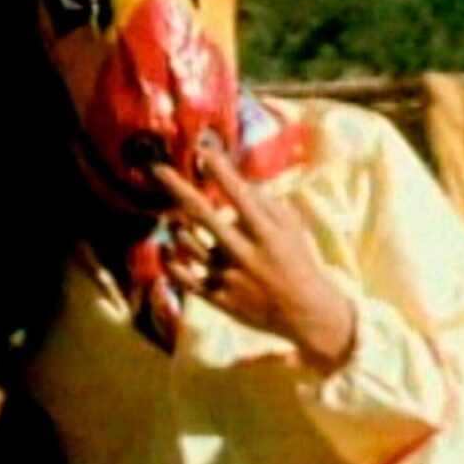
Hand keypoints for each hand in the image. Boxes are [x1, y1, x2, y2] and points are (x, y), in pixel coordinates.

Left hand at [154, 148, 355, 371]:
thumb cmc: (297, 261)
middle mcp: (245, 253)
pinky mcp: (218, 299)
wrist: (306, 314)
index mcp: (267, 233)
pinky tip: (168, 250)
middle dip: (178, 188)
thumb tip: (235, 177)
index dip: (219, 171)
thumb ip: (264, 202)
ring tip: (180, 223)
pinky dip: (171, 263)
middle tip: (156, 168)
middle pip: (203, 215)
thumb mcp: (291, 227)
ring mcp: (229, 278)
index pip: (239, 195)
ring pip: (188, 243)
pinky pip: (184, 277)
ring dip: (179, 227)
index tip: (202, 150)